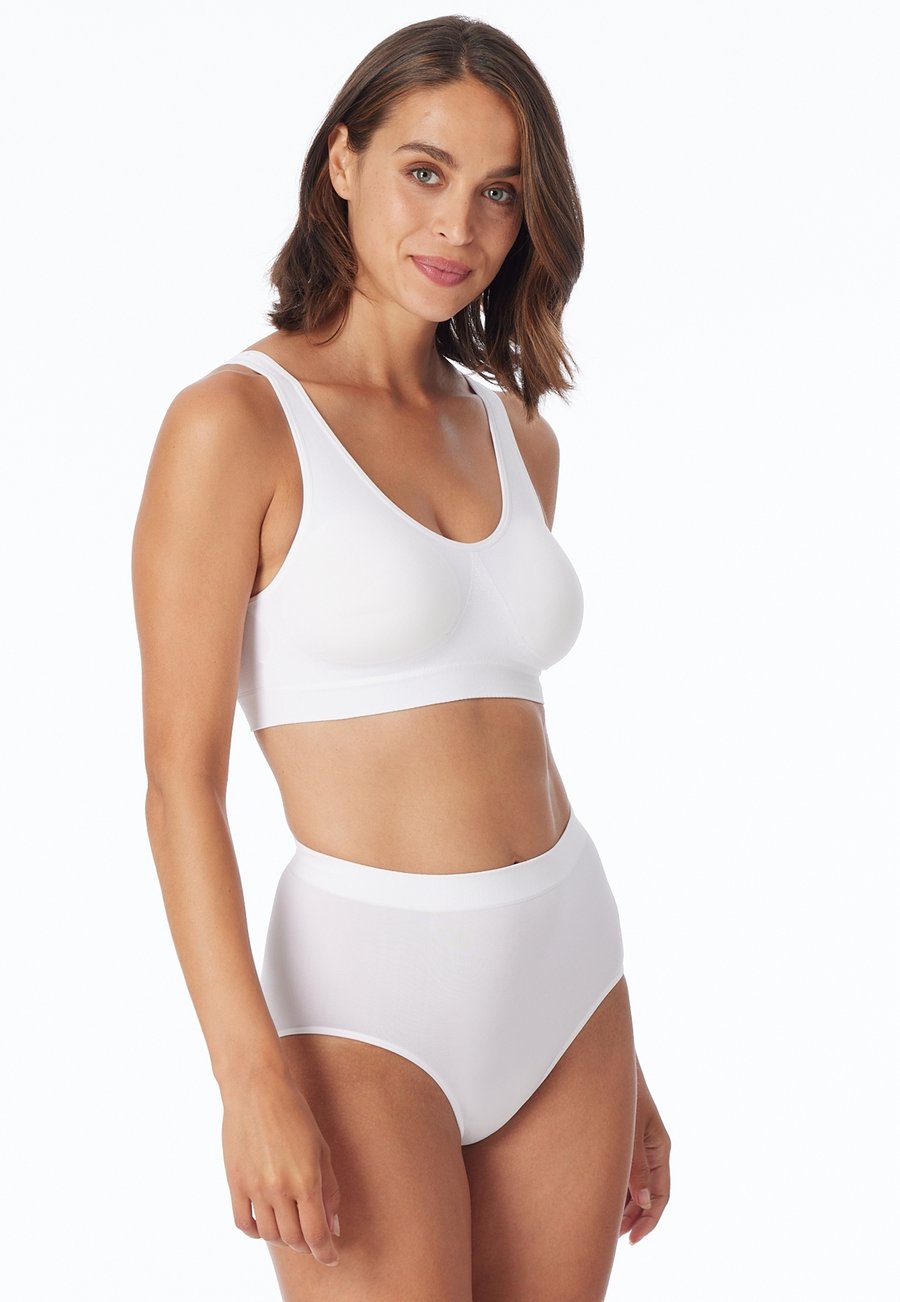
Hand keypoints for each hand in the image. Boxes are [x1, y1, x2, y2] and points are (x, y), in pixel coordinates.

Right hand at [221, 1069, 341, 1266]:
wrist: (257, 1089)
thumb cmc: (294, 1114)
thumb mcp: (321, 1148)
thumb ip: (329, 1189)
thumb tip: (333, 1225)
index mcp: (306, 1179)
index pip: (316, 1234)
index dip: (325, 1252)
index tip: (331, 1258)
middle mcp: (280, 1188)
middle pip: (293, 1239)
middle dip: (306, 1245)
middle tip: (311, 1238)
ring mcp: (255, 1187)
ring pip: (270, 1235)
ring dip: (283, 1238)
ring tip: (290, 1226)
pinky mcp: (234, 1183)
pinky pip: (243, 1223)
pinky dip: (256, 1232)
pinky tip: (265, 1224)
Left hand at [620, 1057, 670, 1243]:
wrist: (606, 1059)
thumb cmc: (622, 1091)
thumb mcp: (630, 1131)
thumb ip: (636, 1167)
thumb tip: (642, 1202)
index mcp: (660, 1148)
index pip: (660, 1195)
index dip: (648, 1220)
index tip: (632, 1239)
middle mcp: (652, 1149)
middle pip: (647, 1194)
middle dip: (632, 1217)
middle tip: (610, 1236)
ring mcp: (637, 1144)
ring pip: (634, 1184)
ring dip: (622, 1204)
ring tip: (602, 1222)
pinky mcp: (623, 1138)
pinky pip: (623, 1170)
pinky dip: (615, 1186)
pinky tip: (598, 1196)